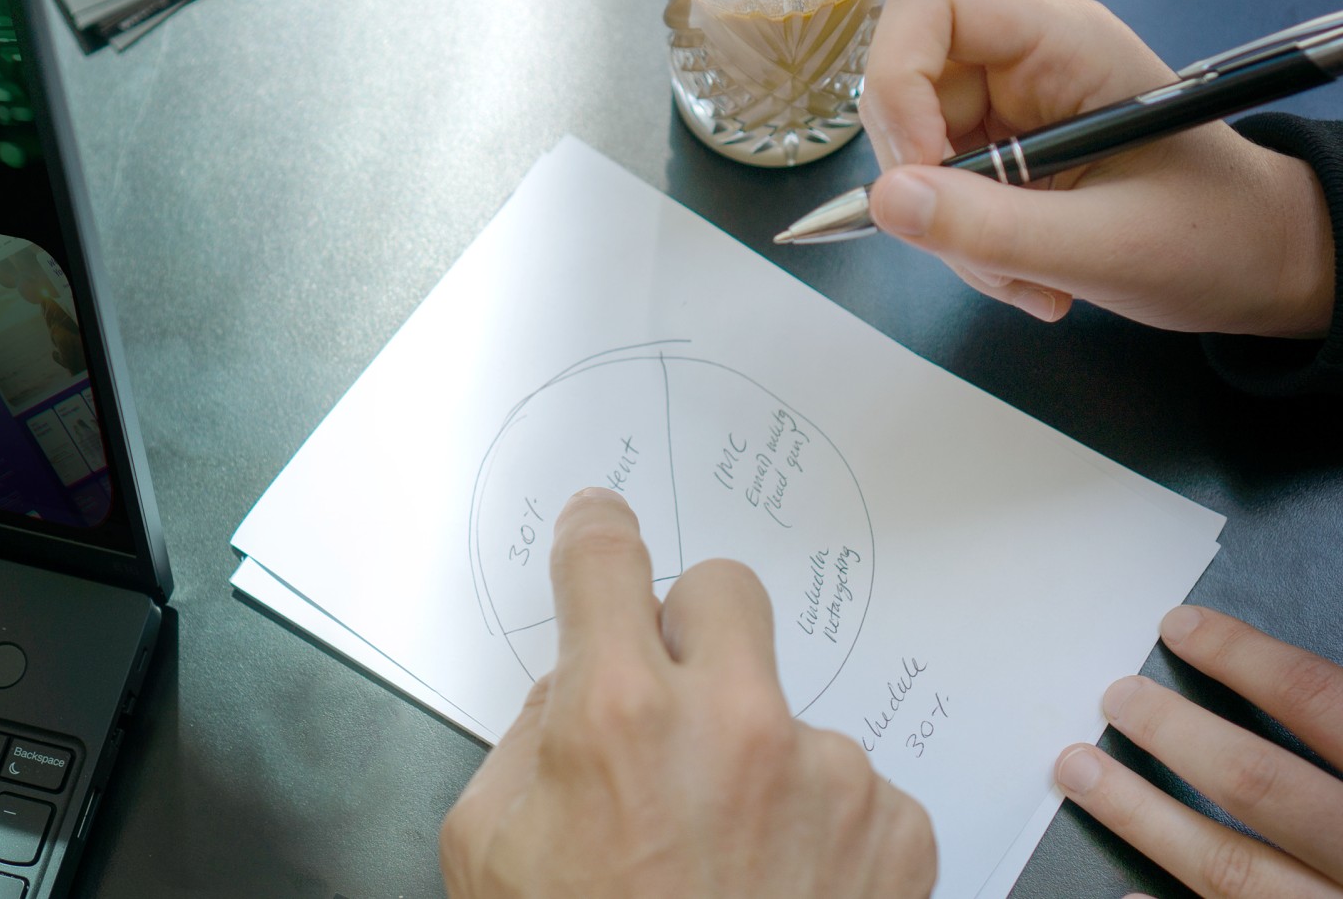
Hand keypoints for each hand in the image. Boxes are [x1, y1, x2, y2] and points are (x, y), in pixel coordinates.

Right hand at [439, 487, 936, 896]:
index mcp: (615, 717)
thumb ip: (531, 740)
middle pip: (727, 587)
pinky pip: (852, 783)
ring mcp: (829, 773)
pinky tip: (784, 888)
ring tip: (729, 854)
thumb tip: (579, 683)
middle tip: (672, 690)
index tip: (600, 524)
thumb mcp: (489, 850)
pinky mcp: (897, 828)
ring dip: (758, 753)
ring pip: (787, 705)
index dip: (596, 532)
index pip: (608, 558)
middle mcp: (734, 724)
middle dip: (692, 625)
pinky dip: (820, 822)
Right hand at [858, 0, 1333, 337]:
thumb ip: (991, 228)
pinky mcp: (1002, 157)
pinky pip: (941, 198)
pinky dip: (965, 250)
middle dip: (925, 188)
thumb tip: (887, 201)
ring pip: (918, 161)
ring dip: (951, 236)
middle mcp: (1028, 64)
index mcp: (1063, 45)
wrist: (1254, 266)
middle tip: (977, 253)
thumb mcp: (1101, 245)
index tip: (917, 169)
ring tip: (1023, 278)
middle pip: (909, 96)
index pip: (933, 10)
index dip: (899, 80)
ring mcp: (1009, 111)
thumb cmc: (1210, 238)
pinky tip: (1025, 276)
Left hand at [1054, 606, 1342, 895]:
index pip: (1314, 699)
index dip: (1245, 658)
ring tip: (1081, 773)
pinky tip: (1122, 893)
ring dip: (1142, 816)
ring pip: (1229, 867)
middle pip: (1258, 782)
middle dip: (1175, 733)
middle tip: (1115, 697)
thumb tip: (1282, 674)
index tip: (1180, 626)